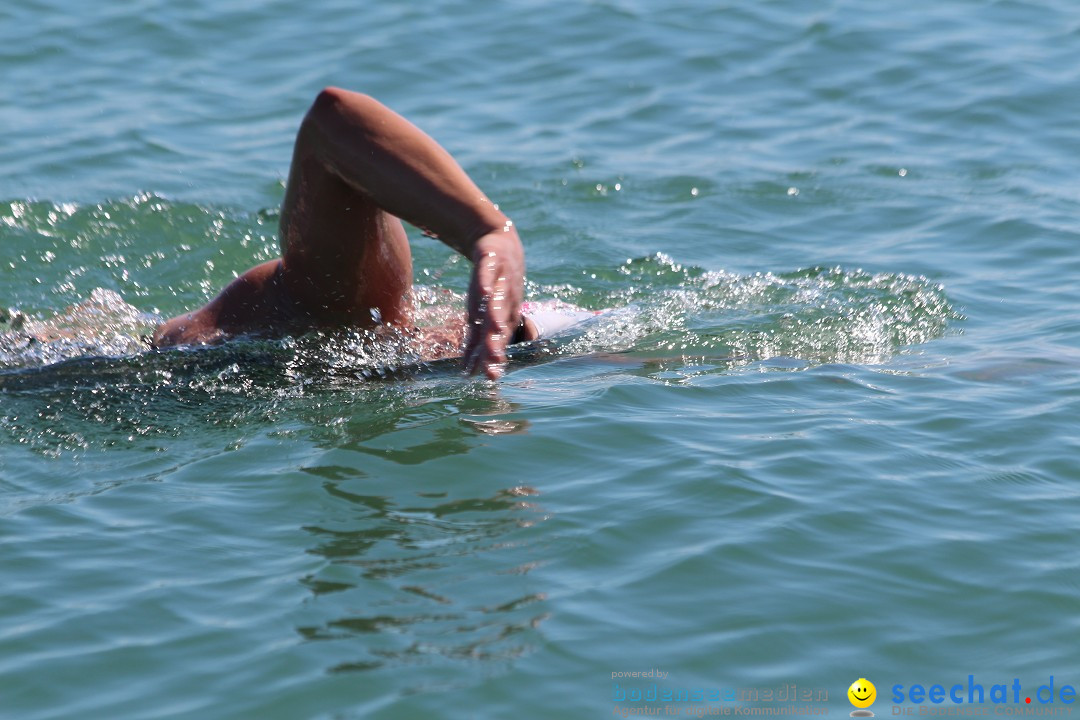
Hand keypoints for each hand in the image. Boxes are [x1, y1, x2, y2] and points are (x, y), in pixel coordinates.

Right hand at [463, 227, 524, 378]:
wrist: (500, 244)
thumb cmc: (493, 286)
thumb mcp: (484, 315)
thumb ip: (476, 342)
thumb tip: (467, 371)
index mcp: (503, 318)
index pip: (496, 342)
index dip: (492, 358)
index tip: (490, 378)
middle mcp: (505, 303)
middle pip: (498, 326)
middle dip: (496, 343)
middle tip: (494, 361)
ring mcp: (500, 283)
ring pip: (497, 302)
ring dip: (496, 316)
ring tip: (494, 331)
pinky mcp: (492, 263)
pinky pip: (487, 273)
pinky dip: (485, 282)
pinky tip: (482, 291)